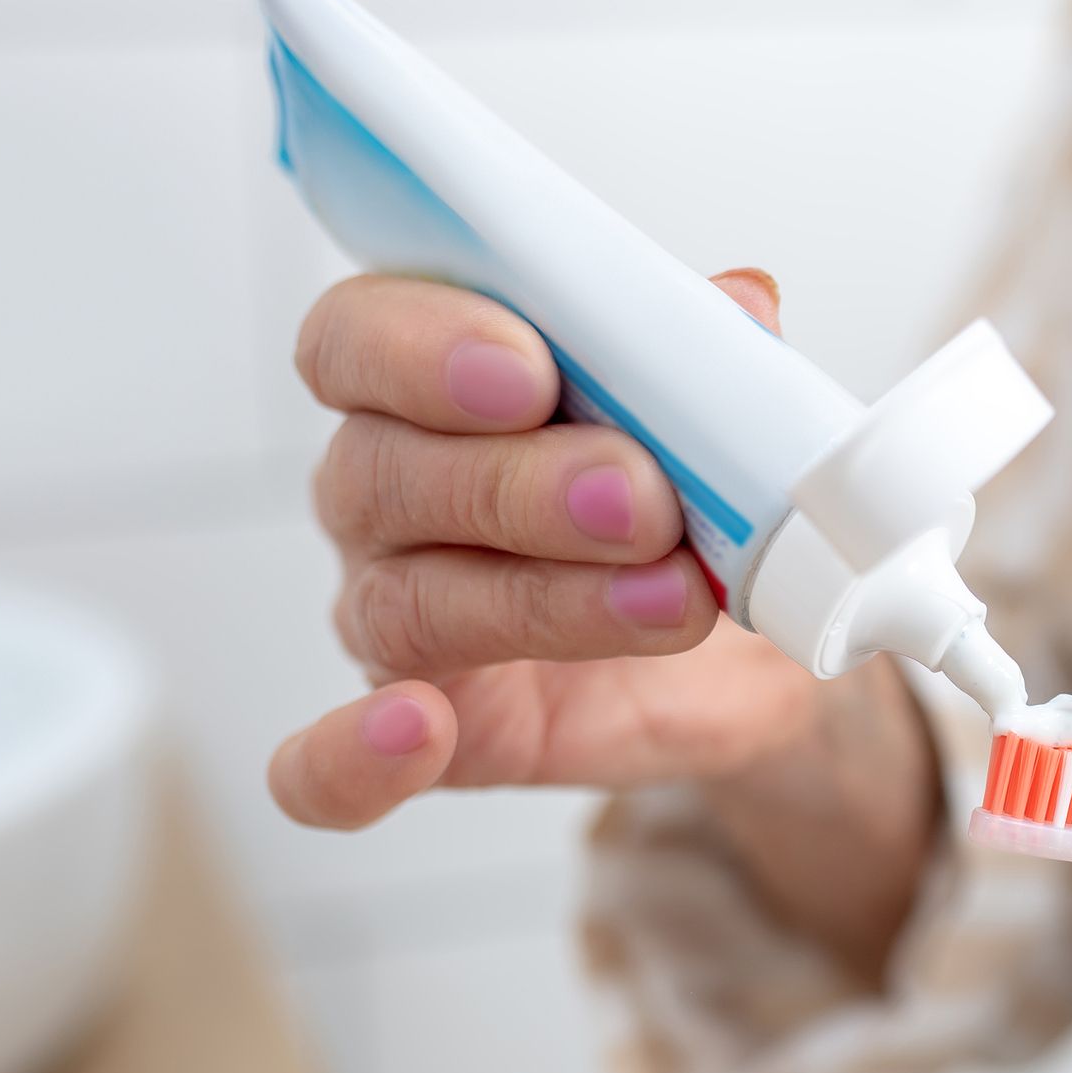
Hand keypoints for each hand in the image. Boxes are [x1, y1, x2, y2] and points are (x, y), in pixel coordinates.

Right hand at [269, 269, 839, 827]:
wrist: (746, 638)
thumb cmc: (688, 497)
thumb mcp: (707, 415)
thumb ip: (703, 356)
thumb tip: (740, 303)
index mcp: (423, 381)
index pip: (356, 337)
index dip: (424, 345)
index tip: (531, 368)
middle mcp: (382, 493)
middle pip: (386, 473)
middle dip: (519, 484)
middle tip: (642, 498)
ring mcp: (393, 613)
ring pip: (407, 605)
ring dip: (541, 600)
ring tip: (671, 597)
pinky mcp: (431, 730)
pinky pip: (325, 769)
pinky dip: (350, 760)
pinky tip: (418, 734)